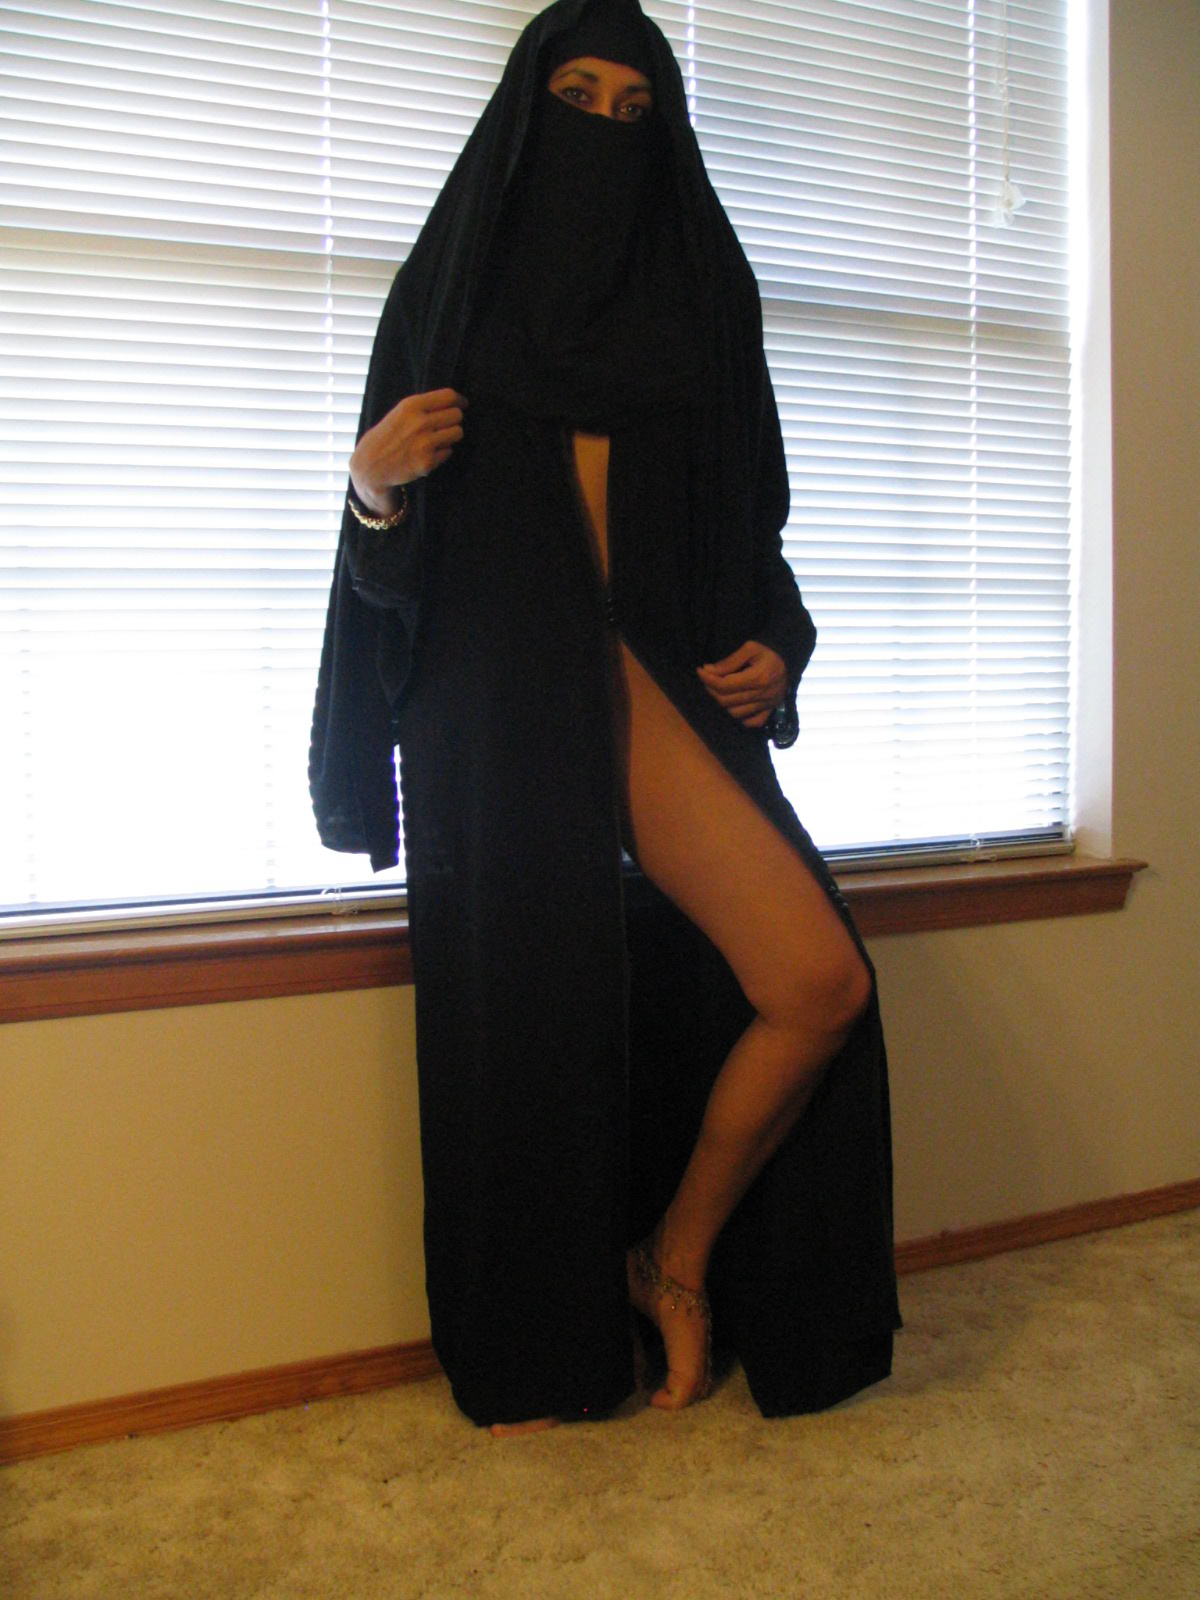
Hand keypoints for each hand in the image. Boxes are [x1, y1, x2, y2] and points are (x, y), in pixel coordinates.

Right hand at [349, 387, 467, 514]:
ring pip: (457, 433)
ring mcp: (424, 443)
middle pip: (457, 415)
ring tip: (438, 438)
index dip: (459, 400)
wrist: (371, 464)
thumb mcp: (400, 412)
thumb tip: (454, 401)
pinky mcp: (427, 462)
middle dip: (454, 419)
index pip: (448, 396)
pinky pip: (449, 451)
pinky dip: (442, 452)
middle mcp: (419, 422)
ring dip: (451, 435)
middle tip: (445, 425)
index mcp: (411, 405)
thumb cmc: (387, 435)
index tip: (462, 404)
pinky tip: (429, 452)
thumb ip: (423, 406)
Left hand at [696, 640, 786, 728]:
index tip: (700, 671)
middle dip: (712, 690)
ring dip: (722, 704)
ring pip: (736, 713)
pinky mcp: (771, 709)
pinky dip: (741, 718)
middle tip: (707, 679)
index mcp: (758, 678)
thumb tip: (708, 671)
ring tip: (718, 691)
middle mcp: (763, 695)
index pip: (725, 685)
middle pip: (727, 700)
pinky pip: (753, 722)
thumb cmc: (767, 651)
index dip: (708, 679)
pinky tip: (735, 707)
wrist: (788, 657)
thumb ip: (729, 661)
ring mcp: (768, 705)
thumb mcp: (749, 648)